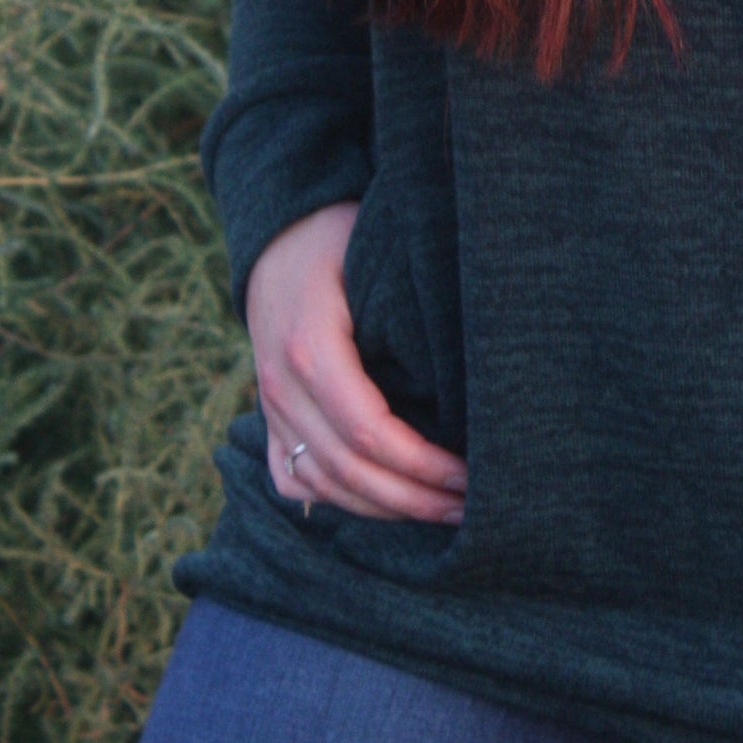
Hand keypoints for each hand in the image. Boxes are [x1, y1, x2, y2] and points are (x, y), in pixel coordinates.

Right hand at [247, 202, 467, 523]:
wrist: (280, 232)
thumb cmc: (341, 238)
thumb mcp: (374, 257)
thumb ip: (410, 310)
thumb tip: (474, 361)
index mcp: (310, 349)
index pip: (369, 432)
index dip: (422, 465)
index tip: (470, 475)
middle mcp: (281, 387)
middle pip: (348, 469)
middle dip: (412, 498)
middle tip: (468, 508)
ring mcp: (269, 406)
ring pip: (321, 483)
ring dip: (383, 508)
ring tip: (439, 509)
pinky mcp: (268, 415)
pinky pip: (293, 478)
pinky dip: (336, 499)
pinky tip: (383, 503)